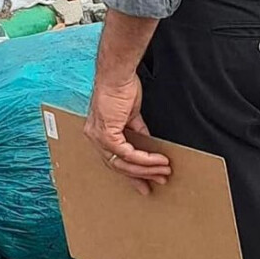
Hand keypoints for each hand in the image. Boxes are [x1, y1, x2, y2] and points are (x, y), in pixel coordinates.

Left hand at [84, 72, 171, 195]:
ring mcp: (98, 137)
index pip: (114, 160)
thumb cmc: (121, 88)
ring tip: (164, 171)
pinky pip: (128, 154)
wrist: (117, 75)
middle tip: (159, 181)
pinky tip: (159, 160)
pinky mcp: (106, 134)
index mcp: (98, 132)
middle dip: (141, 176)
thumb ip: (136, 132)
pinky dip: (146, 159)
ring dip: (147, 169)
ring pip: (124, 163)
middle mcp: (94, 137)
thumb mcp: (130, 115)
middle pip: (119, 166)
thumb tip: (147, 146)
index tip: (146, 183)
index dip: (132, 173)